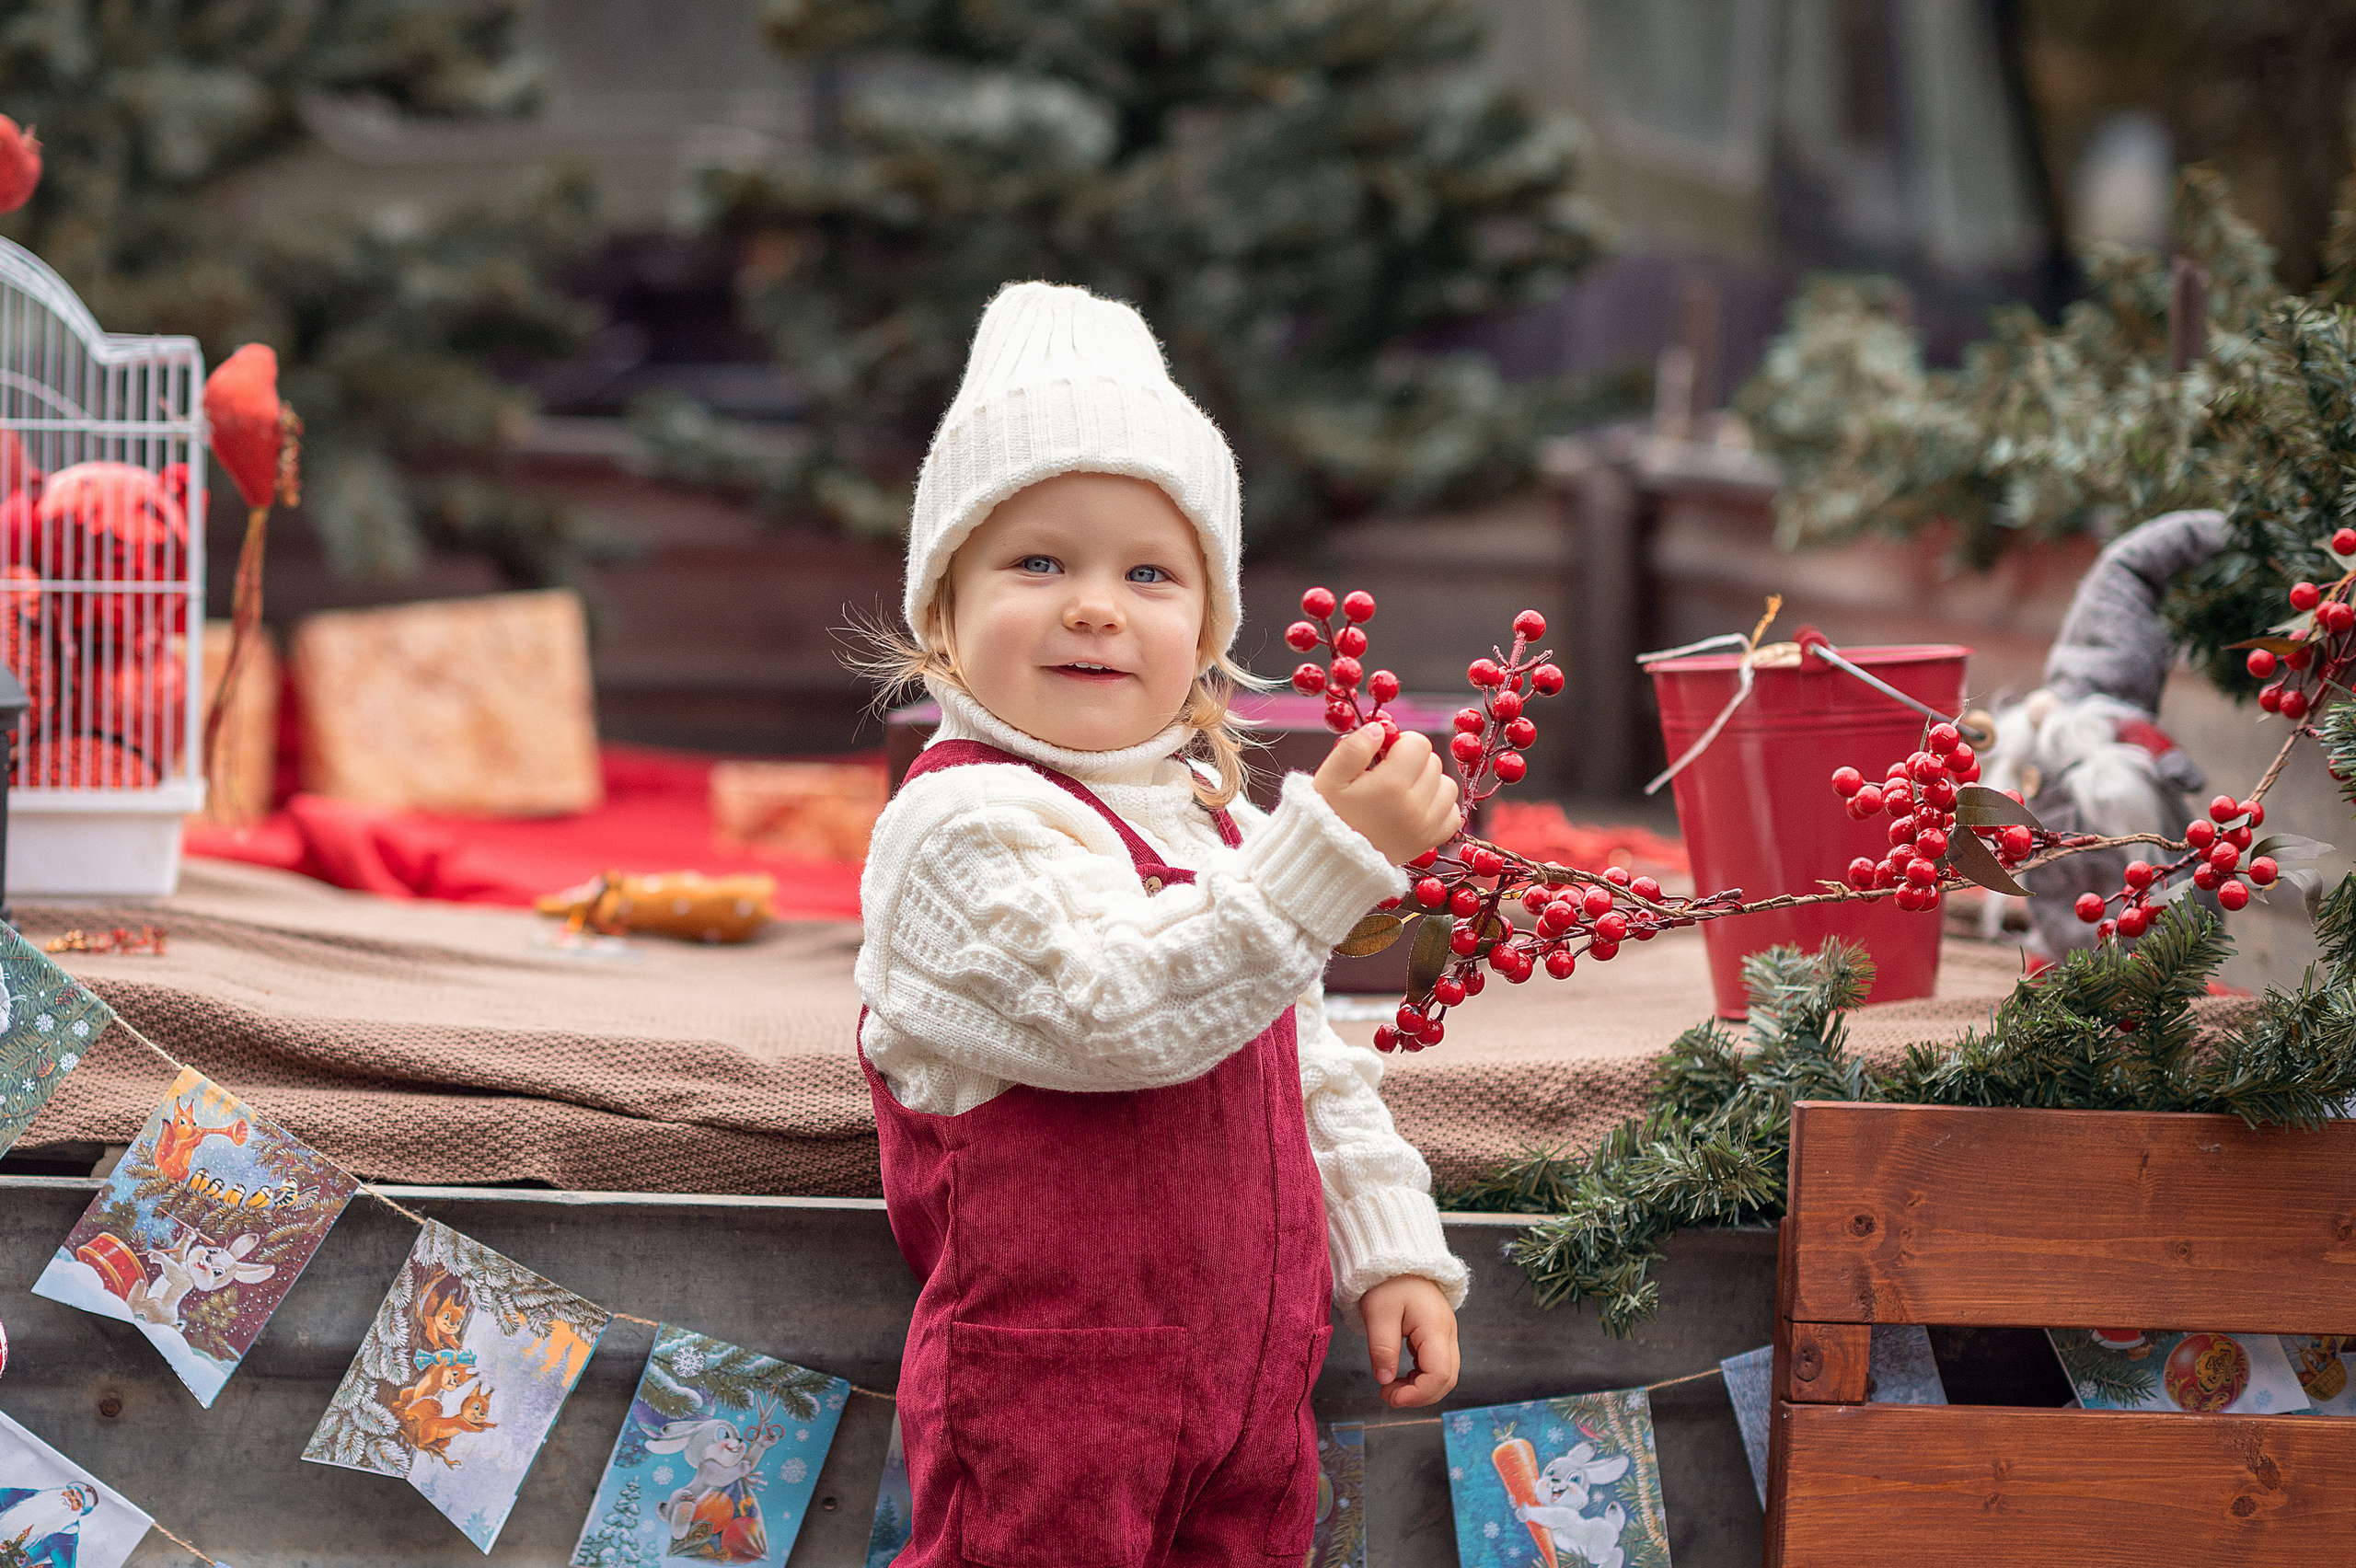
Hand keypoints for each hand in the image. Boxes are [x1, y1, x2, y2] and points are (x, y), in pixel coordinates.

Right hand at [1314, 727, 1459, 865]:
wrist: (1330, 860)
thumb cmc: (1327, 815)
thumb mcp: (1329, 777)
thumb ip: (1354, 747)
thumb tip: (1380, 729)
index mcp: (1390, 785)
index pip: (1418, 744)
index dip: (1401, 743)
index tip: (1383, 755)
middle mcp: (1414, 806)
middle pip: (1433, 762)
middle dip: (1413, 761)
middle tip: (1387, 775)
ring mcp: (1425, 827)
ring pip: (1447, 785)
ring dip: (1429, 782)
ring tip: (1402, 791)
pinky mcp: (1429, 842)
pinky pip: (1453, 814)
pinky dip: (1439, 807)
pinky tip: (1417, 807)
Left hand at [1359, 1274, 1458, 1407]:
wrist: (1397, 1259)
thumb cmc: (1388, 1282)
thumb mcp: (1378, 1313)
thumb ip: (1382, 1349)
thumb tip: (1385, 1380)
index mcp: (1435, 1328)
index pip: (1439, 1374)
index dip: (1418, 1393)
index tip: (1391, 1397)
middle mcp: (1447, 1333)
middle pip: (1447, 1379)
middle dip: (1419, 1395)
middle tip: (1388, 1395)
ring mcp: (1445, 1334)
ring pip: (1444, 1374)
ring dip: (1420, 1388)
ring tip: (1390, 1388)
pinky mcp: (1438, 1335)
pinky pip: (1437, 1365)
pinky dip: (1420, 1377)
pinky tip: (1399, 1376)